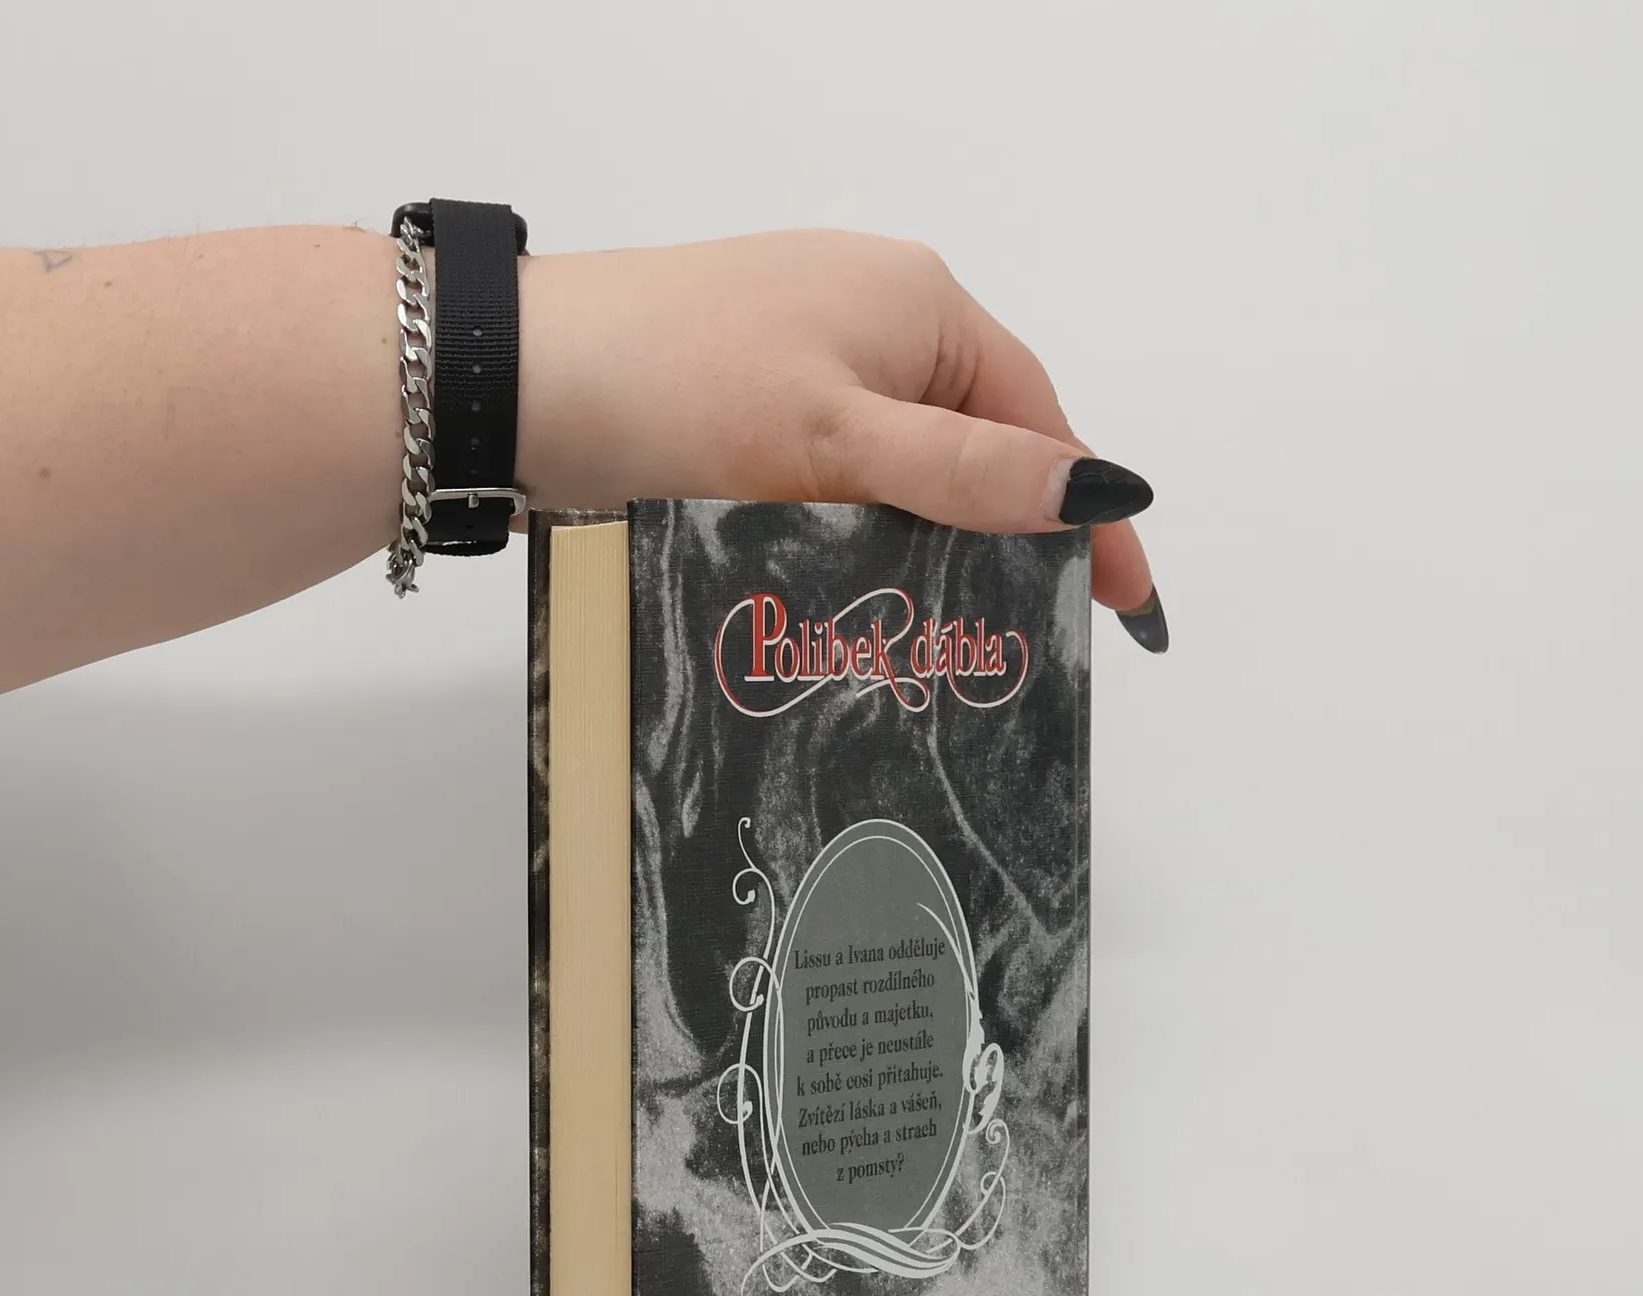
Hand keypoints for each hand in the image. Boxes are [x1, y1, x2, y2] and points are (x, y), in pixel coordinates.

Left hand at [519, 231, 1160, 637]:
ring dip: (929, 546)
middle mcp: (872, 323)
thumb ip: (969, 471)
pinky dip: (862, 535)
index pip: (1037, 419)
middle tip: (1033, 641)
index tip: (1127, 604)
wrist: (514, 379)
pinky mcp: (747, 407)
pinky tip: (860, 597)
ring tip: (953, 639)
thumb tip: (1101, 489)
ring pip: (903, 471)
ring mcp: (805, 364)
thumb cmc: (681, 388)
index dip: (1084, 512)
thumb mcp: (841, 438)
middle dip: (1009, 538)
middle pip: (976, 444)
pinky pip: (840, 478)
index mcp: (919, 306)